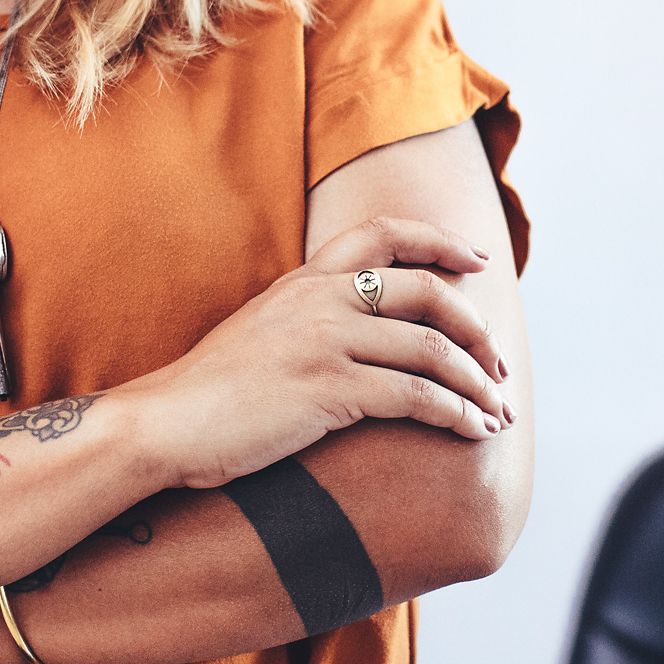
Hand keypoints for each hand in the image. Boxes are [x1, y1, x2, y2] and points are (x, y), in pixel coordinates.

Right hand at [119, 216, 513, 492]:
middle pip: (428, 293)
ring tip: (496, 411)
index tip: (477, 259)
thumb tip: (358, 329)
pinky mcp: (330, 389)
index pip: (385, 233)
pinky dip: (456, 412)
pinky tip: (471, 430)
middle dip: (476, 329)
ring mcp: (327, 342)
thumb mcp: (262, 329)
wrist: (164, 423)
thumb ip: (308, 317)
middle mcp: (322, 299)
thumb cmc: (209, 392)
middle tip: (498, 364)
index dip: (440, 241)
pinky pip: (416, 395)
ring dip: (477, 383)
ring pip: (432, 349)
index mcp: (305, 280)